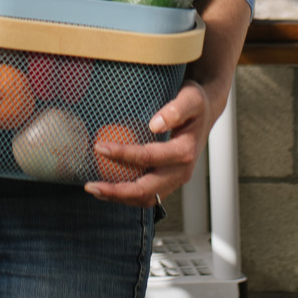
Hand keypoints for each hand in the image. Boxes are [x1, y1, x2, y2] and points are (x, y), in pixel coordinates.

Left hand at [83, 79, 211, 207]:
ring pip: (146, 198)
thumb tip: (155, 124)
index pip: (150, 157)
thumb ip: (176, 110)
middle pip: (147, 190)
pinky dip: (127, 196)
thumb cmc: (195, 103)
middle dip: (117, 191)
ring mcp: (175, 180)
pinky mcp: (169, 182)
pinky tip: (108, 187)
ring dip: (120, 198)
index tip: (100, 147)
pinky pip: (148, 195)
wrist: (206, 113)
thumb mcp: (191, 99)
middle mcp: (181, 171)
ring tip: (95, 190)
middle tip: (90, 186)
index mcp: (185, 152)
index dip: (123, 155)